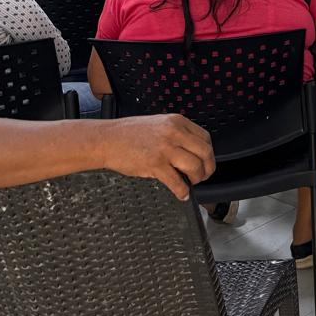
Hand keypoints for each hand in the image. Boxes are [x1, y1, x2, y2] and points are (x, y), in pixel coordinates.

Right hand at [97, 114, 215, 199]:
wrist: (106, 139)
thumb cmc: (128, 133)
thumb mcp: (159, 124)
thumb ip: (176, 133)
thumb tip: (191, 149)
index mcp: (177, 122)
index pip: (205, 137)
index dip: (209, 152)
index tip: (206, 160)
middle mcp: (174, 133)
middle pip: (205, 152)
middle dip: (208, 167)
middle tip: (204, 175)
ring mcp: (165, 149)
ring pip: (195, 166)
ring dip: (197, 178)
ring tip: (192, 182)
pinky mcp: (155, 164)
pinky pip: (177, 181)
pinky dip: (182, 191)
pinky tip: (181, 194)